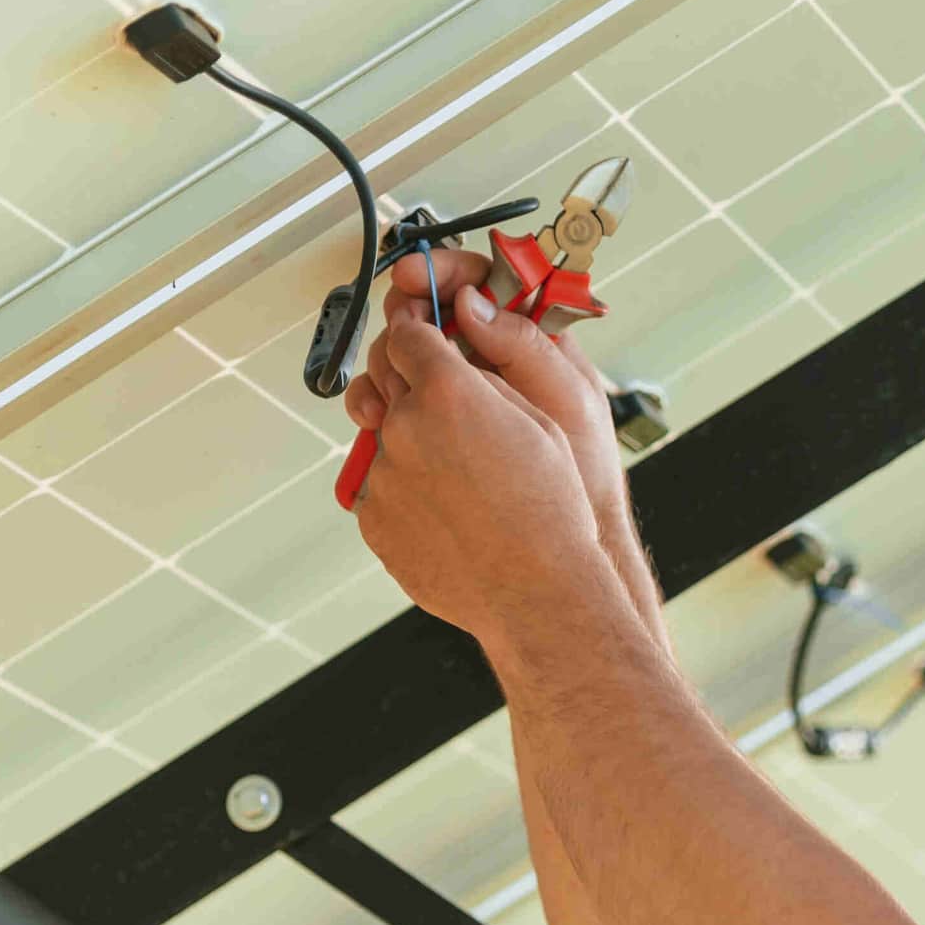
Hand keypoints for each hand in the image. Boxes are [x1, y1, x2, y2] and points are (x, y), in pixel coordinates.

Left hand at [342, 272, 612, 641]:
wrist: (537, 594)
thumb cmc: (551, 512)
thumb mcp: (538, 421)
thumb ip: (484, 379)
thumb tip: (453, 359)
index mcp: (447, 389)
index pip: (407, 332)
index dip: (416, 330)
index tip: (421, 335)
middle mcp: (405, 425)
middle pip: (381, 374)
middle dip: (403, 374)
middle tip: (434, 393)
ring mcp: (383, 474)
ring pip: (380, 433)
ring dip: (405, 436)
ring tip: (453, 468)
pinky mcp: (373, 518)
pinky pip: (378, 486)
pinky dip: (402, 488)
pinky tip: (445, 508)